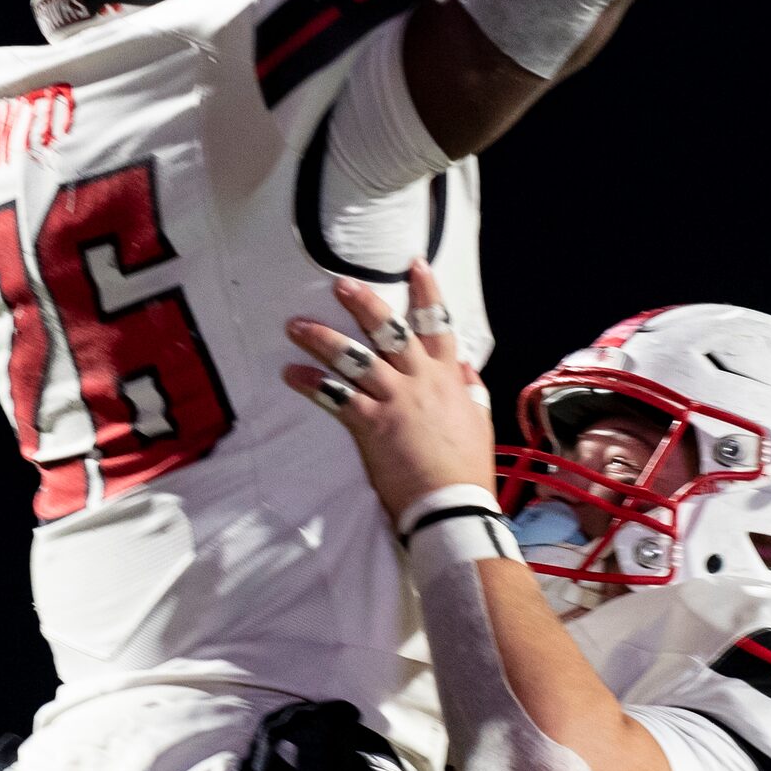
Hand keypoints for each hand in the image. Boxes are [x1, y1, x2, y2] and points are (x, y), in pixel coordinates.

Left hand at [283, 262, 495, 524]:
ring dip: (322, 339)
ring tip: (295, 325)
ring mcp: (394, 401)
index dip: (427, 293)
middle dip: (364, 304)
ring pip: (355, 359)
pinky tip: (291, 373)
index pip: (438, 326)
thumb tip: (465, 369)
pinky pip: (336, 397)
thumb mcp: (479, 422)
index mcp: (447, 378)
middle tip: (339, 284)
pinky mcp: (371, 425)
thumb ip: (471, 392)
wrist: (452, 505)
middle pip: (389, 331)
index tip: (415, 265)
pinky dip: (311, 384)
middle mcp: (419, 381)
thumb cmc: (467, 468)